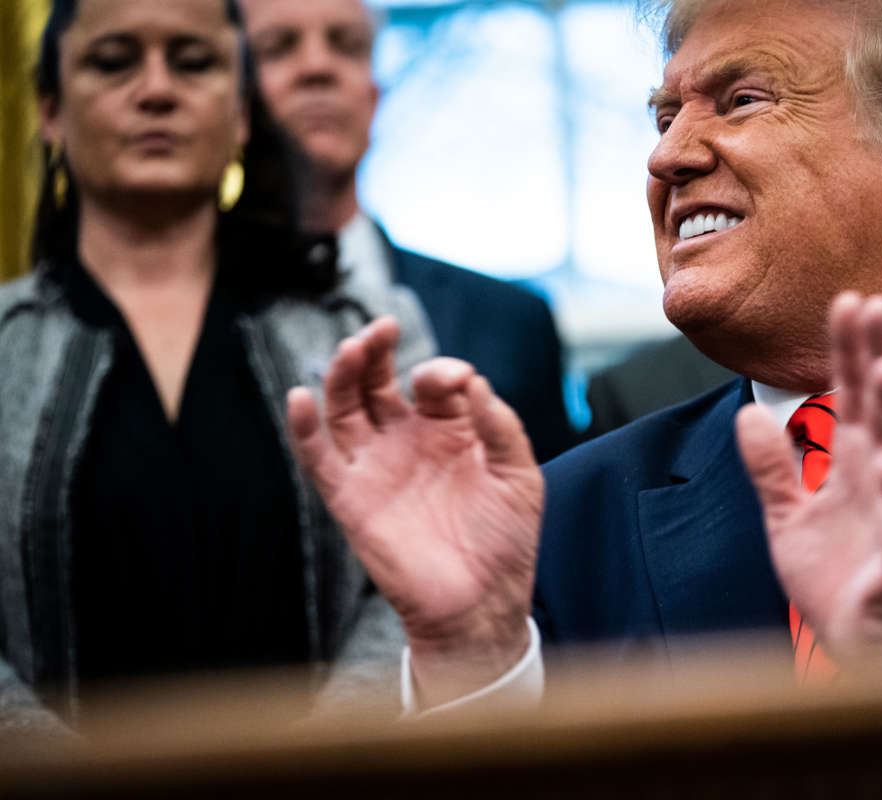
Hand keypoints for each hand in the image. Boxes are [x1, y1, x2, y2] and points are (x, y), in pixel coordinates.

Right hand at [287, 318, 542, 706]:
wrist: (481, 603)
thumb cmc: (505, 540)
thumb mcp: (520, 477)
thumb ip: (502, 427)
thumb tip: (476, 383)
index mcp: (451, 430)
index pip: (435, 382)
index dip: (443, 372)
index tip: (457, 382)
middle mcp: (409, 441)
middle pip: (378, 382)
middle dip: (377, 351)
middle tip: (382, 328)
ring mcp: (378, 466)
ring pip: (346, 408)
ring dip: (343, 374)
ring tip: (352, 348)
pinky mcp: (352, 498)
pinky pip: (319, 458)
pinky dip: (303, 427)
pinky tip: (300, 396)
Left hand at [735, 293, 881, 675]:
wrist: (863, 643)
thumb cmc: (837, 575)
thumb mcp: (788, 516)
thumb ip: (771, 467)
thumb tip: (746, 414)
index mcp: (856, 467)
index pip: (853, 398)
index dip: (850, 352)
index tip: (848, 301)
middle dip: (879, 357)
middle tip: (873, 305)